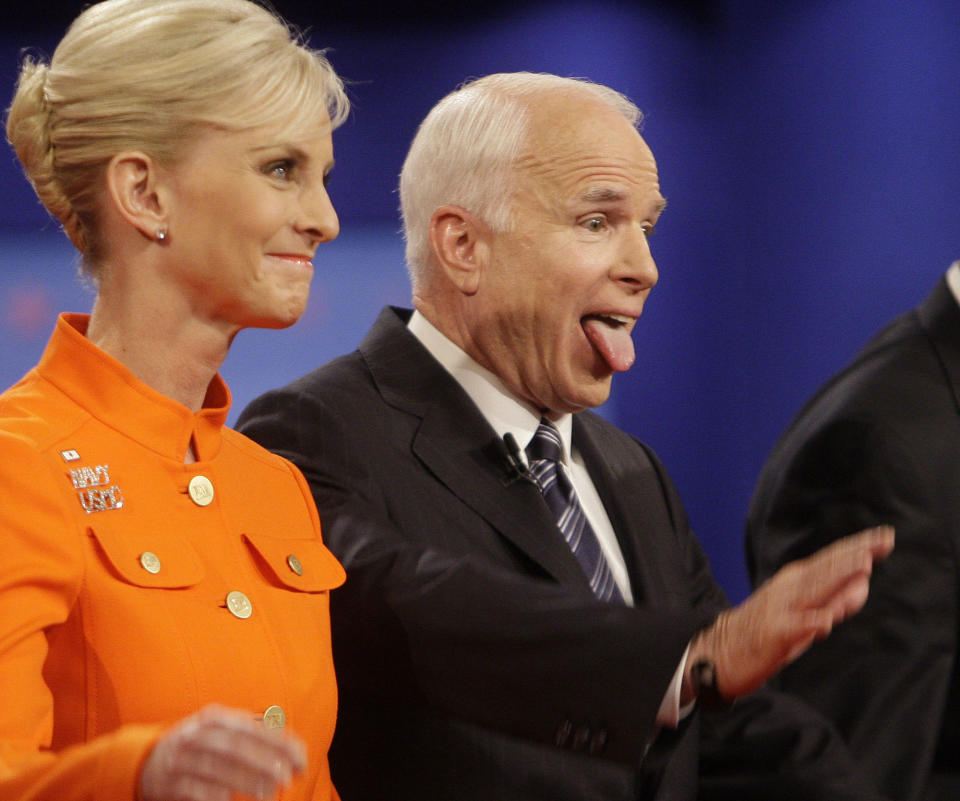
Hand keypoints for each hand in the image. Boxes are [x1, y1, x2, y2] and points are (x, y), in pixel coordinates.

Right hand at [140, 704, 306, 800]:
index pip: (253, 728)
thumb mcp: (222, 732)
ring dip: (245, 782)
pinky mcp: (169, 784)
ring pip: (217, 769)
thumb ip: (254, 735)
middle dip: (264, 762)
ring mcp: (180, 759)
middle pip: (236, 747)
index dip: (280, 743)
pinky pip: (195, 790)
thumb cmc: (201, 746)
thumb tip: (292, 748)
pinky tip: (230, 799)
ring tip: (269, 793)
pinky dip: (214, 795)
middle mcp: (196, 735)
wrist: (147, 762)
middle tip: (288, 778)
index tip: (301, 758)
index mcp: (215, 718)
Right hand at [685, 525, 894, 702]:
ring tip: (864, 566)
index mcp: (797, 580)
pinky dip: (811, 622)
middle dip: (855, 554)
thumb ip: (835, 598)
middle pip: (827, 568)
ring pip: (814, 591)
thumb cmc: (769, 629)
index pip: (832, 559)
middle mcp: (790, 588)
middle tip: (883, 540)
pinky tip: (826, 620)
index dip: (858, 546)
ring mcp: (781, 608)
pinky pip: (795, 627)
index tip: (885, 536)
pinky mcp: (774, 633)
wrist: (722, 650)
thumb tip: (865, 583)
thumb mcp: (805, 610)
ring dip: (838, 578)